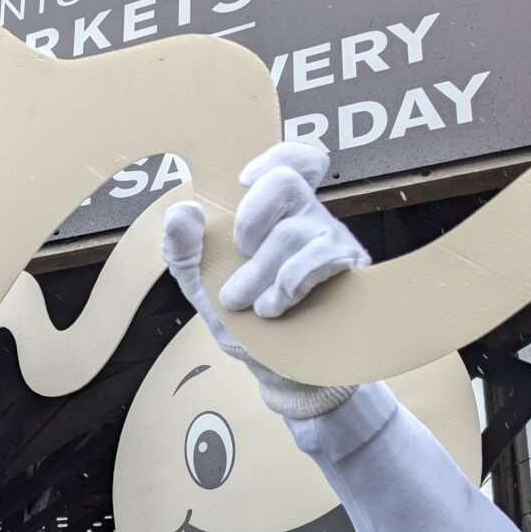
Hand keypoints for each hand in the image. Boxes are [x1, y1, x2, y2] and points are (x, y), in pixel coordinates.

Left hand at [161, 142, 364, 417]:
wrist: (280, 374)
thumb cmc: (247, 323)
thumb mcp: (203, 288)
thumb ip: (184, 251)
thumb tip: (182, 212)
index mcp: (274, 213)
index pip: (293, 160)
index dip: (274, 157)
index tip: (244, 181)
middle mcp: (307, 218)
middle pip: (286, 180)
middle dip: (251, 216)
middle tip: (240, 251)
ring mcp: (331, 242)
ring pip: (294, 231)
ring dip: (260, 273)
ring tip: (250, 304)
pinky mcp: (348, 273)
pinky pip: (321, 258)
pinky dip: (287, 285)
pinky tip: (275, 308)